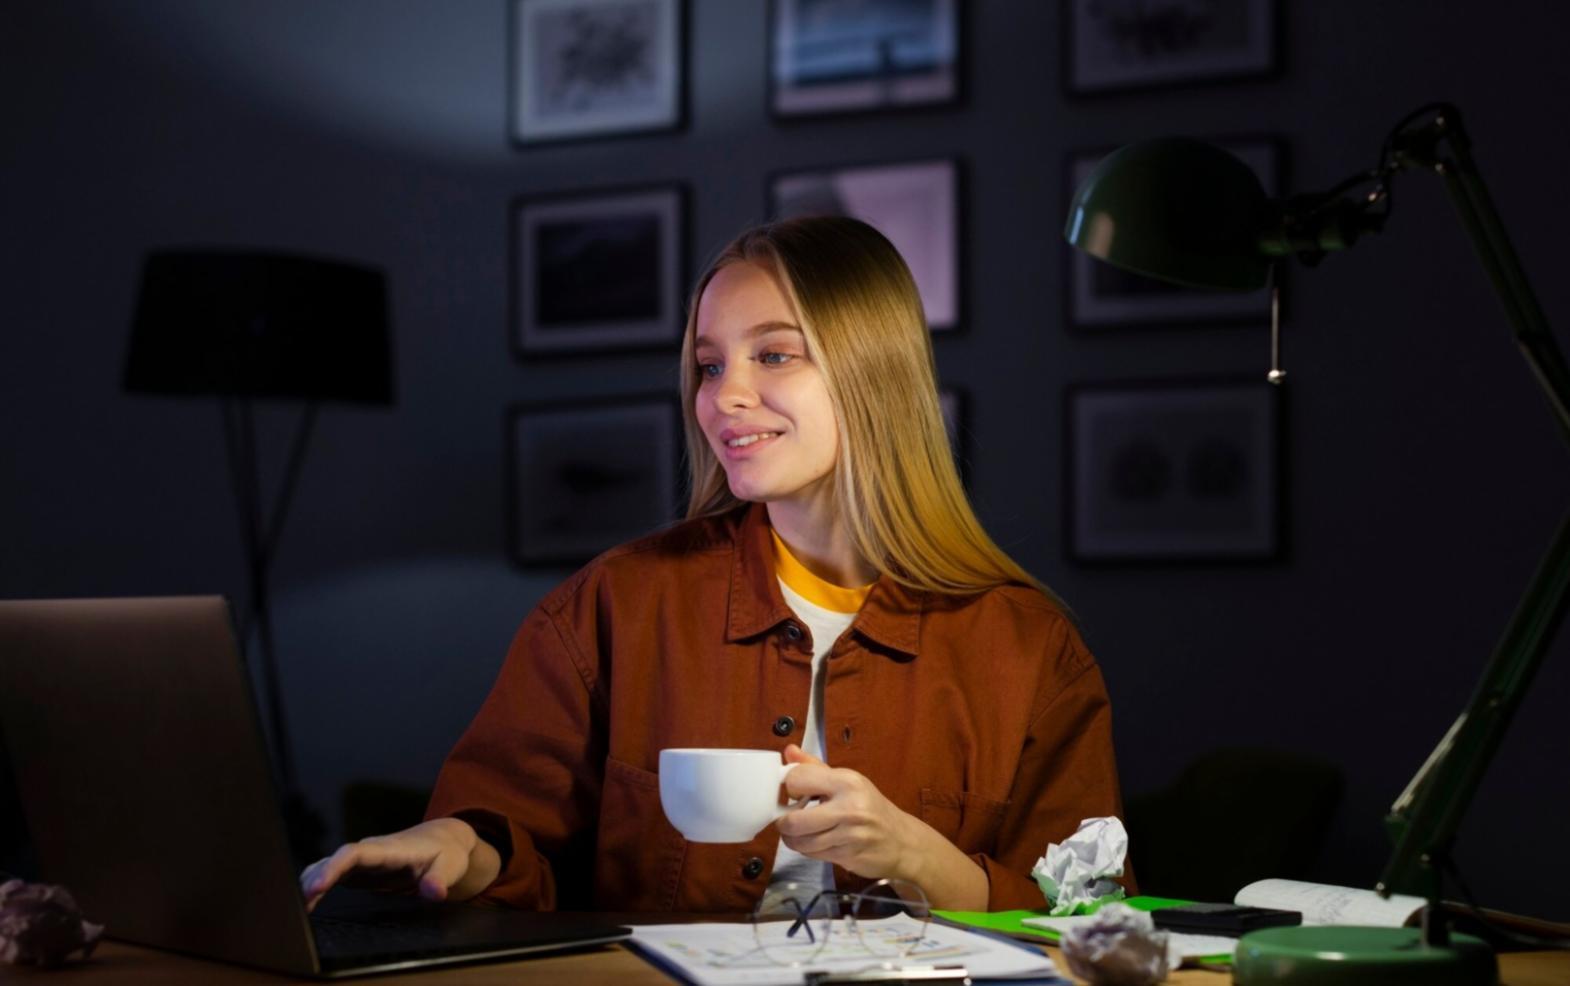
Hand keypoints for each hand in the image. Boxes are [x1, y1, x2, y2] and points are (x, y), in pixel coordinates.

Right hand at [298, 817, 492, 912]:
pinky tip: (305, 903)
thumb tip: (434, 892)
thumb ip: (440, 879)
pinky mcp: (360, 870)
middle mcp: (370, 851)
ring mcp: (362, 860)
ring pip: (328, 865)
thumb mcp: (451, 866)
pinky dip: (316, 885)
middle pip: (334, 860)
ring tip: (297, 907)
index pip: (355, 853)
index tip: (319, 885)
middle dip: (315, 879)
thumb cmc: (447, 853)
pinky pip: (332, 874)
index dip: (334, 867)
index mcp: (389, 849)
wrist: (444, 840)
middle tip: (301, 904)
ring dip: (311, 882)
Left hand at [775, 744, 919, 880]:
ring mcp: (849, 835)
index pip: (798, 779)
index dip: (789, 787)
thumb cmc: (870, 807)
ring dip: (793, 839)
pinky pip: (812, 854)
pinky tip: (815, 842)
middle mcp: (849, 808)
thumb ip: (815, 767)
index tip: (795, 792)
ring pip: (800, 842)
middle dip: (784, 822)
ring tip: (799, 832)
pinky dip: (807, 850)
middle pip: (794, 820)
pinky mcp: (848, 856)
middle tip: (787, 819)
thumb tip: (789, 751)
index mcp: (847, 782)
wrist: (902, 841)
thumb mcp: (848, 781)